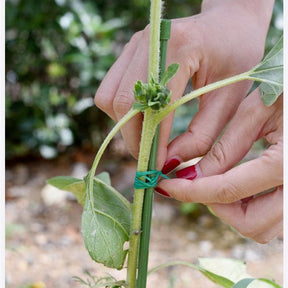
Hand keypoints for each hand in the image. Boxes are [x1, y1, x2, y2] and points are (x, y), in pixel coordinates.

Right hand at [94, 0, 273, 168]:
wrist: (230, 22)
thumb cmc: (237, 58)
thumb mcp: (230, 100)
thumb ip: (202, 135)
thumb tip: (170, 162)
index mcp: (181, 47)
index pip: (154, 106)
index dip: (153, 142)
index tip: (158, 166)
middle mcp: (149, 42)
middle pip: (122, 103)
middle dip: (134, 138)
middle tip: (151, 157)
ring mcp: (135, 45)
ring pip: (109, 98)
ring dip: (125, 125)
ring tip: (148, 138)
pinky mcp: (130, 52)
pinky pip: (111, 90)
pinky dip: (123, 112)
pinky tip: (144, 118)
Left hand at [157, 91, 282, 242]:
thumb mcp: (257, 112)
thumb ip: (225, 148)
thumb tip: (191, 177)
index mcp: (287, 162)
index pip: (227, 190)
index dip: (190, 191)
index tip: (166, 185)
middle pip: (251, 223)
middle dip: (216, 207)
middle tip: (195, 184)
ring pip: (265, 226)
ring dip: (234, 210)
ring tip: (215, 182)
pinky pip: (274, 216)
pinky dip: (251, 206)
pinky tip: (238, 183)